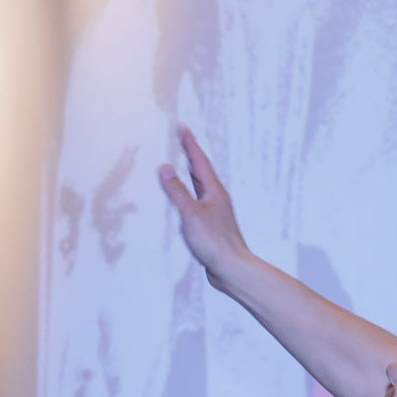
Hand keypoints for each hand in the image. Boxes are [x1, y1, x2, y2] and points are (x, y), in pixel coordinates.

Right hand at [156, 128, 254, 285]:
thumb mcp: (191, 214)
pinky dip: (188, 192)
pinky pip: (196, 200)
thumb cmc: (214, 242)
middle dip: (190, 153)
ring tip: (181, 162)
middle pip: (200, 170)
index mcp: (213, 191)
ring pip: (199, 185)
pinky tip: (184, 199)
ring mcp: (214, 210)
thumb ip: (177, 191)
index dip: (189, 143)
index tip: (182, 127)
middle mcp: (216, 197)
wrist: (231, 268)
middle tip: (181, 138)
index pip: (198, 161)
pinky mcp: (210, 224)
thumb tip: (165, 168)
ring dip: (189, 172)